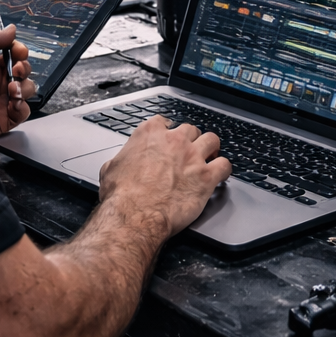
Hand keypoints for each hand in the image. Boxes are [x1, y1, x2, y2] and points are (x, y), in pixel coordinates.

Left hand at [0, 26, 35, 142]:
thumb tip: (10, 29)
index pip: (12, 53)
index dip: (19, 51)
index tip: (20, 52)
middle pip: (23, 69)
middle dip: (24, 68)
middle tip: (16, 70)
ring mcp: (2, 99)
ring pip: (27, 89)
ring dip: (24, 87)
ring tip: (12, 90)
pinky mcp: (6, 117)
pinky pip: (24, 110)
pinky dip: (22, 107)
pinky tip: (12, 104)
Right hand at [98, 116, 231, 236]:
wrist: (135, 214)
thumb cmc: (122, 195)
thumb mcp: (110, 169)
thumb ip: (121, 159)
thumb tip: (120, 164)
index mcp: (149, 134)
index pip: (163, 122)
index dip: (167, 130)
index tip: (168, 137)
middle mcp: (174, 141)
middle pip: (190, 129)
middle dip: (190, 140)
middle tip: (188, 151)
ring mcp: (193, 157)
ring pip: (212, 140)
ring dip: (210, 149)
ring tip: (209, 157)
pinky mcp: (206, 176)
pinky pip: (225, 165)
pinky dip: (224, 170)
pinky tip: (221, 175)